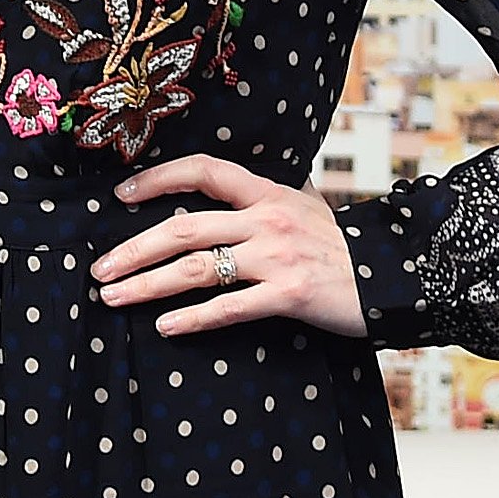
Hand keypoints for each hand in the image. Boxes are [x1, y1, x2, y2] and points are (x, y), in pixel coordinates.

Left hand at [96, 154, 364, 339]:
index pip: (204, 171)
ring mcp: (277, 257)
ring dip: (148, 285)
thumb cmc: (347, 247)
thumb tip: (251, 187)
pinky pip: (230, 306)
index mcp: (268, 194)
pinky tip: (166, 327)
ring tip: (114, 298)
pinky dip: (194, 318)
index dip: (159, 179)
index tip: (122, 196)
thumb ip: (277, 197)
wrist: (398, 276)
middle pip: (184, 228)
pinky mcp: (290, 294)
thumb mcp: (311, 208)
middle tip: (100, 269)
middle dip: (134, 249)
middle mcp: (268, 220)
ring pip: (197, 267)